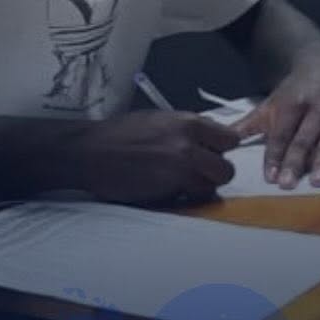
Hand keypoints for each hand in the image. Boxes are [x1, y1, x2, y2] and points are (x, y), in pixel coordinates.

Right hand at [65, 110, 239, 204]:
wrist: (88, 151)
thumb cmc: (120, 135)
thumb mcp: (160, 120)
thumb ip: (189, 131)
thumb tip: (212, 142)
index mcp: (189, 122)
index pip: (230, 139)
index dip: (221, 151)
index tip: (212, 155)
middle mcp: (189, 143)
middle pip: (227, 169)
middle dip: (214, 174)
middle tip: (196, 174)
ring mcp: (180, 168)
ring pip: (211, 187)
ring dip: (199, 189)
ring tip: (178, 184)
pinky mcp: (169, 189)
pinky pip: (190, 199)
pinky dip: (183, 198)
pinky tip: (166, 191)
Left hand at [233, 57, 319, 187]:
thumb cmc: (293, 93)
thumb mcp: (270, 104)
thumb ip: (248, 124)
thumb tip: (221, 140)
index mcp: (292, 104)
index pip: (282, 134)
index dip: (275, 155)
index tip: (269, 176)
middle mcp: (315, 110)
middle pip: (303, 140)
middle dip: (295, 162)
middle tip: (288, 183)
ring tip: (317, 181)